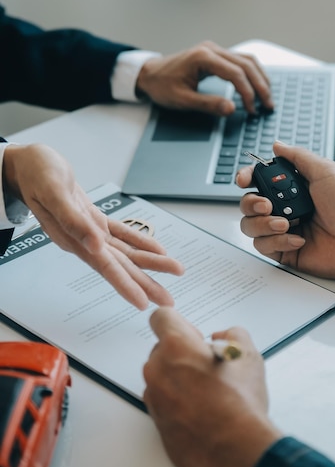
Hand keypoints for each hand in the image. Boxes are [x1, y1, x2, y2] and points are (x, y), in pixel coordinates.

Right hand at [3, 144, 183, 308]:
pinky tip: (156, 248)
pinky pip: (121, 233)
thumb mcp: (54, 194)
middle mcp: (83, 241)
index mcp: (72, 238)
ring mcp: (90, 231)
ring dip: (150, 262)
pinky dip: (139, 240)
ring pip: (125, 251)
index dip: (124, 284)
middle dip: (145, 282)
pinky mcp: (93, 219)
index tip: (142, 301)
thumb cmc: (37, 174)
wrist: (28, 164)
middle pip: (120, 266)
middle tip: (168, 300)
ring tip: (173, 271)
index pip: (104, 266)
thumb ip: (73, 221)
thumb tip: (95, 244)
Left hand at [136, 41, 273, 115]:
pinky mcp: (215, 54)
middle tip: (268, 105)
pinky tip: (257, 85)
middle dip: (260, 86)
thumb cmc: (162, 86)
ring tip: (266, 97)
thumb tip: (231, 109)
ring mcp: (214, 50)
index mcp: (203, 57)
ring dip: (260, 78)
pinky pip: (240, 60)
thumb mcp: (182, 100)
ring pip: (247, 60)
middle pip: (247, 64)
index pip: (236, 74)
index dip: (247, 93)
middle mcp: (212, 49)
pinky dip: (252, 73)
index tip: (251, 110)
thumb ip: (208, 104)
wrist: (148, 74)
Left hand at [143, 307, 280, 466]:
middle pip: (161, 348)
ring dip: (178, 377)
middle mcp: (158, 368)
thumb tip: (224, 336)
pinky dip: (176, 400)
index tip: (194, 335)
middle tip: (207, 366)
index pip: (161, 317)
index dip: (180, 323)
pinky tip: (200, 409)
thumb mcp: (248, 356)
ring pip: (161, 375)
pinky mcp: (156, 420)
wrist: (236, 450)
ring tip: (207, 390)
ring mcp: (154, 396)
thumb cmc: (240, 404)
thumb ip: (234, 334)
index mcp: (176, 346)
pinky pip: (162, 400)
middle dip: (182, 352)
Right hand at [237, 141, 334, 278]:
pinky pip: (264, 246)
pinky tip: (298, 238)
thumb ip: (298, 156)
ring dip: (263, 224)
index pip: (257, 181)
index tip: (243, 180)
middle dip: (251, 203)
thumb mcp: (324, 171)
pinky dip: (278, 241)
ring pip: (250, 226)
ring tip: (285, 223)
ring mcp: (282, 230)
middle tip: (268, 205)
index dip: (245, 178)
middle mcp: (283, 208)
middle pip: (247, 204)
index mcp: (290, 188)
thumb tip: (277, 145)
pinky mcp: (284, 251)